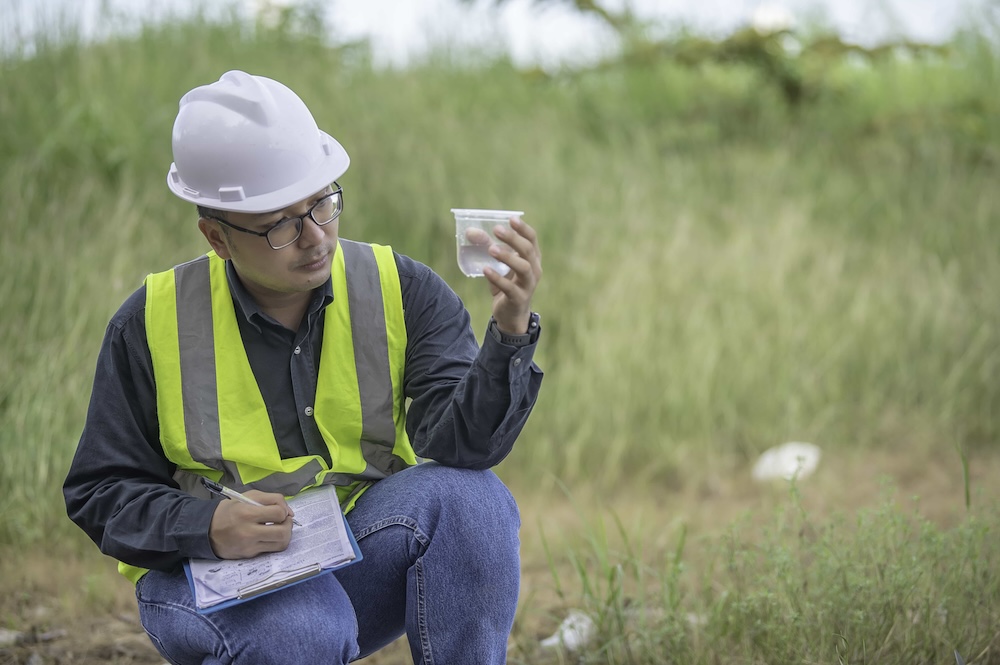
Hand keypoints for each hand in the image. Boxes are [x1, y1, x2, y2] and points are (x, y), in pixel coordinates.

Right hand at [208, 490, 294, 558]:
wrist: (207, 531)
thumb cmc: (230, 510)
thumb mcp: (247, 496)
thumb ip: (271, 499)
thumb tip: (289, 512)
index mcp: (247, 513)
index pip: (278, 513)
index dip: (284, 511)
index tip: (280, 510)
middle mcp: (248, 531)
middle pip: (283, 532)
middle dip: (288, 525)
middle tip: (284, 521)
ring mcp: (249, 546)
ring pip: (281, 544)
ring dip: (285, 535)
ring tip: (279, 528)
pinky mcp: (250, 555)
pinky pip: (271, 550)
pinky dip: (275, 542)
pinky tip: (269, 536)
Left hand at [483, 217, 541, 333]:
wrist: (511, 315)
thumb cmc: (506, 285)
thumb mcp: (498, 265)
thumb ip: (487, 248)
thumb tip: (469, 231)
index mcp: (532, 258)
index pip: (532, 239)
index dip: (523, 228)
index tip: (510, 219)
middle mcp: (534, 270)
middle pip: (528, 250)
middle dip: (513, 238)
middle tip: (496, 230)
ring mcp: (528, 285)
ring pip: (523, 267)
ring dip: (507, 256)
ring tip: (491, 249)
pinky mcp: (519, 298)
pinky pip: (510, 287)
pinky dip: (497, 278)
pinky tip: (485, 270)